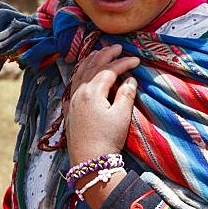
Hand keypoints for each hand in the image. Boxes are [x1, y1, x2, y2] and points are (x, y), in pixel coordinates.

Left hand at [65, 44, 139, 165]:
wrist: (89, 161)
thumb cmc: (107, 139)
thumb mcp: (121, 116)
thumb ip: (126, 94)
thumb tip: (130, 79)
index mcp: (92, 92)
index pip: (109, 70)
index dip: (123, 63)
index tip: (136, 60)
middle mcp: (79, 92)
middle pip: (92, 66)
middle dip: (106, 55)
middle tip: (118, 47)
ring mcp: (73, 99)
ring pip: (81, 72)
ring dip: (92, 60)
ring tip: (101, 53)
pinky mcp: (71, 108)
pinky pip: (74, 82)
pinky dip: (81, 72)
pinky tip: (85, 71)